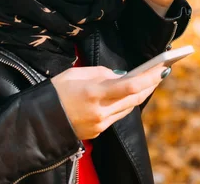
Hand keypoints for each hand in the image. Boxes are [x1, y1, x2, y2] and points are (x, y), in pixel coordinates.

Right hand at [51, 64, 166, 139]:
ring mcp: (100, 124)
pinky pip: (118, 116)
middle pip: (135, 98)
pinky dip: (125, 104)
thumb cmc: (55, 91)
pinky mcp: (98, 132)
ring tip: (150, 79)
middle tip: (161, 70)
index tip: (162, 67)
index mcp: (94, 93)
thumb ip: (102, 73)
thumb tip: (122, 76)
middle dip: (150, 84)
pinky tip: (129, 94)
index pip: (130, 86)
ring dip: (140, 94)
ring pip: (129, 108)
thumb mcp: (77, 73)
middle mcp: (100, 111)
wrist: (37, 121)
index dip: (149, 77)